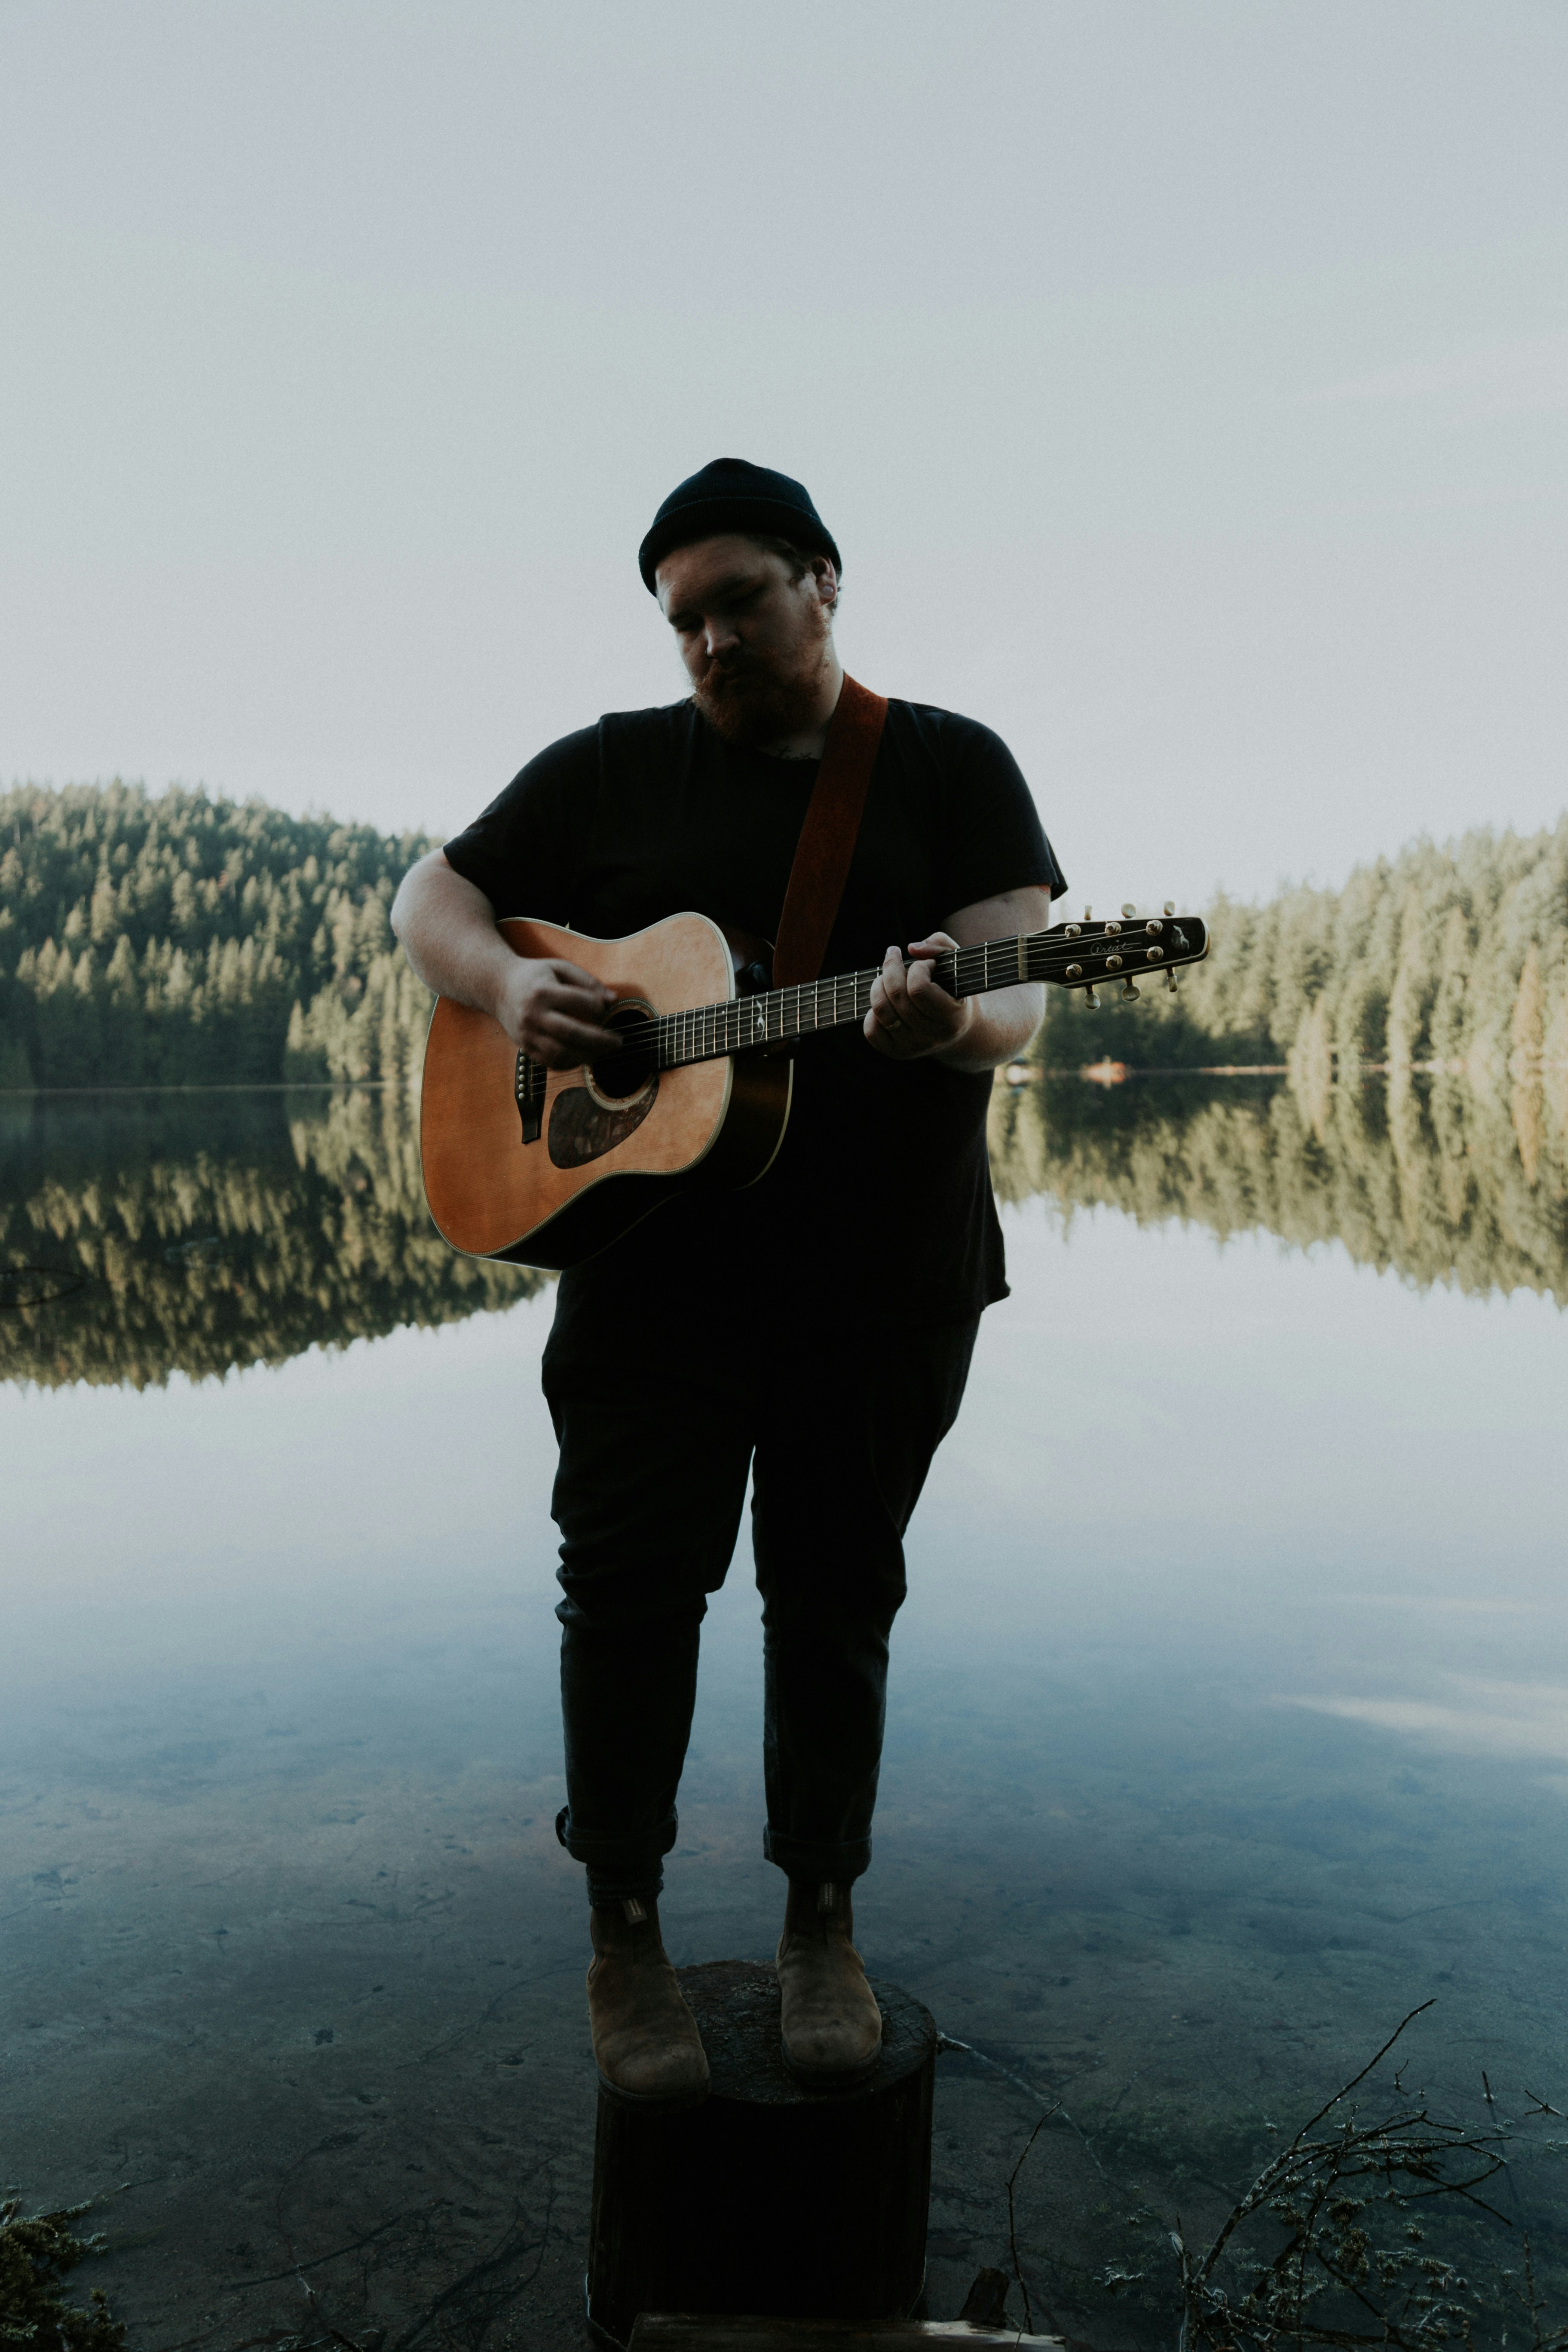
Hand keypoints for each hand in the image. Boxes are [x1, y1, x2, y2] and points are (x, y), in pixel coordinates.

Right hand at [493, 956, 622, 1066]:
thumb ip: (587, 981)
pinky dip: (571, 1063)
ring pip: (560, 1054)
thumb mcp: (559, 967)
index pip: (578, 1001)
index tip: (605, 1008)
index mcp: (542, 991)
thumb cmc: (534, 976)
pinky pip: (550, 1062)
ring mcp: (527, 1034)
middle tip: (618, 1042)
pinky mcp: (525, 1046)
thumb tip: (612, 999)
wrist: (497, 987)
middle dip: (599, 1041)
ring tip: (603, 1052)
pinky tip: (585, 1056)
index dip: (597, 1006)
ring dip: (586, 1056)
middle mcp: (532, 1014)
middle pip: (570, 1033)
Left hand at [864, 935, 972, 1061]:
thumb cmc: (955, 988)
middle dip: (891, 967)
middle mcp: (932, 1036)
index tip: (927, 964)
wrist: (959, 1030)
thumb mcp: (958, 963)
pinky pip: (871, 1030)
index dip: (918, 968)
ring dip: (878, 985)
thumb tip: (911, 949)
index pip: (918, 988)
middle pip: (896, 995)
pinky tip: (886, 1001)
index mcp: (952, 1017)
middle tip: (895, 957)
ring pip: (881, 1010)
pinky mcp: (897, 1052)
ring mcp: (913, 1047)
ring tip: (886, 976)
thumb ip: (940, 945)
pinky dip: (872, 1012)